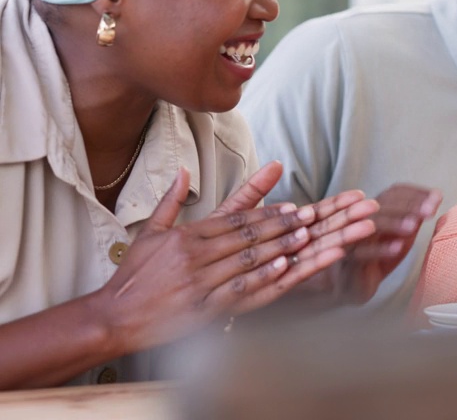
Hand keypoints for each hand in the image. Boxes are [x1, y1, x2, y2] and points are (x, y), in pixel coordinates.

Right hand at [91, 163, 378, 352]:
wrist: (113, 317)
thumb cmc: (134, 276)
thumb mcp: (150, 233)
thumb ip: (171, 200)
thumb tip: (183, 169)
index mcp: (186, 236)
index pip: (235, 218)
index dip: (267, 211)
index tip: (293, 207)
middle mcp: (194, 255)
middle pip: (247, 236)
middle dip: (282, 226)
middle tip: (311, 218)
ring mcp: (199, 282)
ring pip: (247, 260)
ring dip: (280, 248)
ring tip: (307, 238)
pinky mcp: (201, 308)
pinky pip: (238, 290)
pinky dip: (262, 278)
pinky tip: (283, 268)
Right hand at [322, 185, 443, 305]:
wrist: (350, 285)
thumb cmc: (377, 257)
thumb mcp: (399, 236)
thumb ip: (414, 218)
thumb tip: (436, 198)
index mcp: (375, 209)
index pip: (394, 193)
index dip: (416, 193)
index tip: (437, 197)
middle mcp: (361, 219)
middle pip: (382, 204)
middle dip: (408, 205)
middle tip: (430, 210)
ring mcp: (352, 238)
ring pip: (371, 224)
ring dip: (394, 222)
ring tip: (414, 225)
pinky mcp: (347, 261)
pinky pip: (361, 252)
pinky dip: (380, 249)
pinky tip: (398, 248)